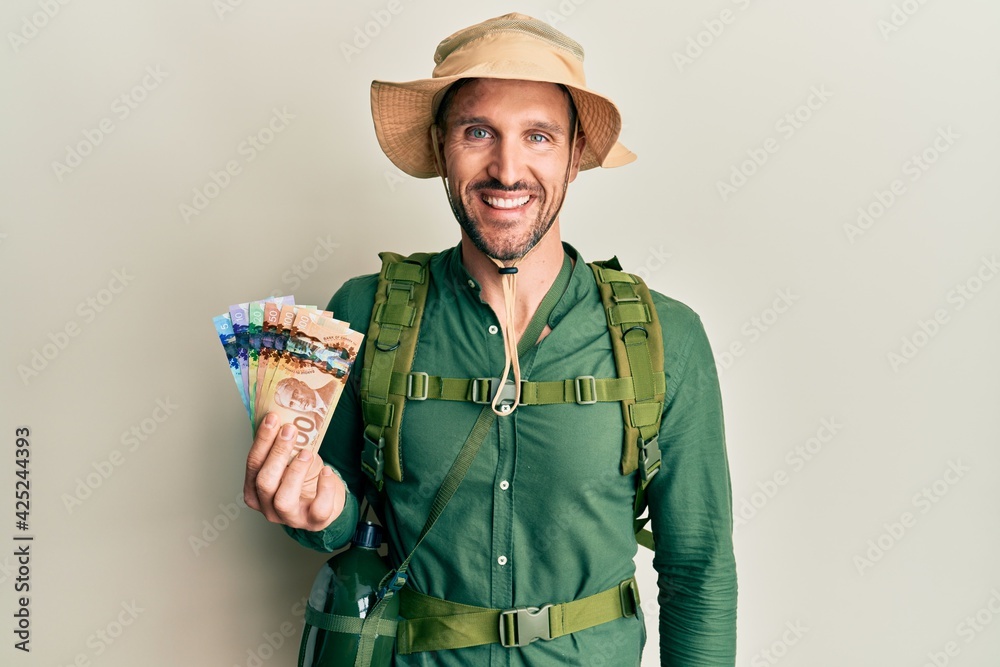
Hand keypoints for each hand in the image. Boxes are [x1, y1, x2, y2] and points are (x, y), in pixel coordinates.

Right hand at [244, 412, 345, 530]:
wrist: (326, 501)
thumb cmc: (303, 479)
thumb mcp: (289, 461)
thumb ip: (281, 445)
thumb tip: (280, 415)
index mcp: (255, 491)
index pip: (253, 465)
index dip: (262, 441)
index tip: (272, 419)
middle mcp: (268, 508)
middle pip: (265, 482)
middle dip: (277, 453)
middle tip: (290, 430)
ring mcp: (290, 518)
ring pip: (284, 498)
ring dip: (295, 471)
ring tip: (307, 452)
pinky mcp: (314, 522)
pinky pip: (318, 508)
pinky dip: (324, 487)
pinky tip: (327, 470)